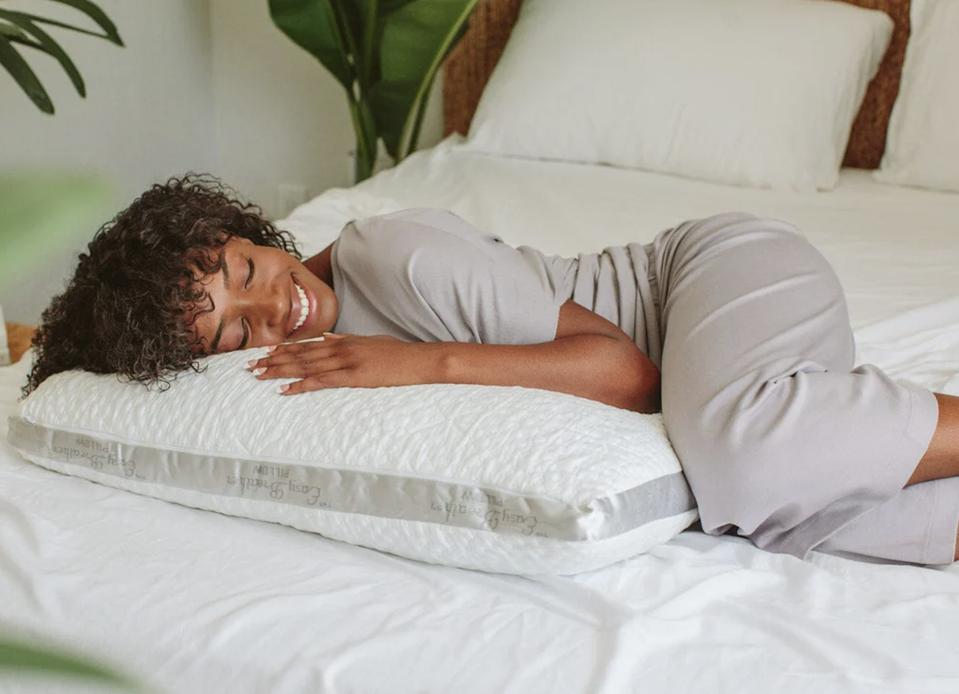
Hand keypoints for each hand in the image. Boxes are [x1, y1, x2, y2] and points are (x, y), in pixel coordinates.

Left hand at [246, 332, 435, 394]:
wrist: (418, 360)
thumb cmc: (397, 354)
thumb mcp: (370, 342)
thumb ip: (346, 340)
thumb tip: (327, 339)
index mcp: (344, 341)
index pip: (307, 345)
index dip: (284, 349)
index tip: (264, 353)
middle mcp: (340, 348)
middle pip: (300, 354)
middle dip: (273, 360)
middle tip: (251, 366)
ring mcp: (346, 361)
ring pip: (305, 366)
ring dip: (280, 371)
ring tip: (259, 376)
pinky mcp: (353, 376)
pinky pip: (321, 381)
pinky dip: (301, 385)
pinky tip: (285, 389)